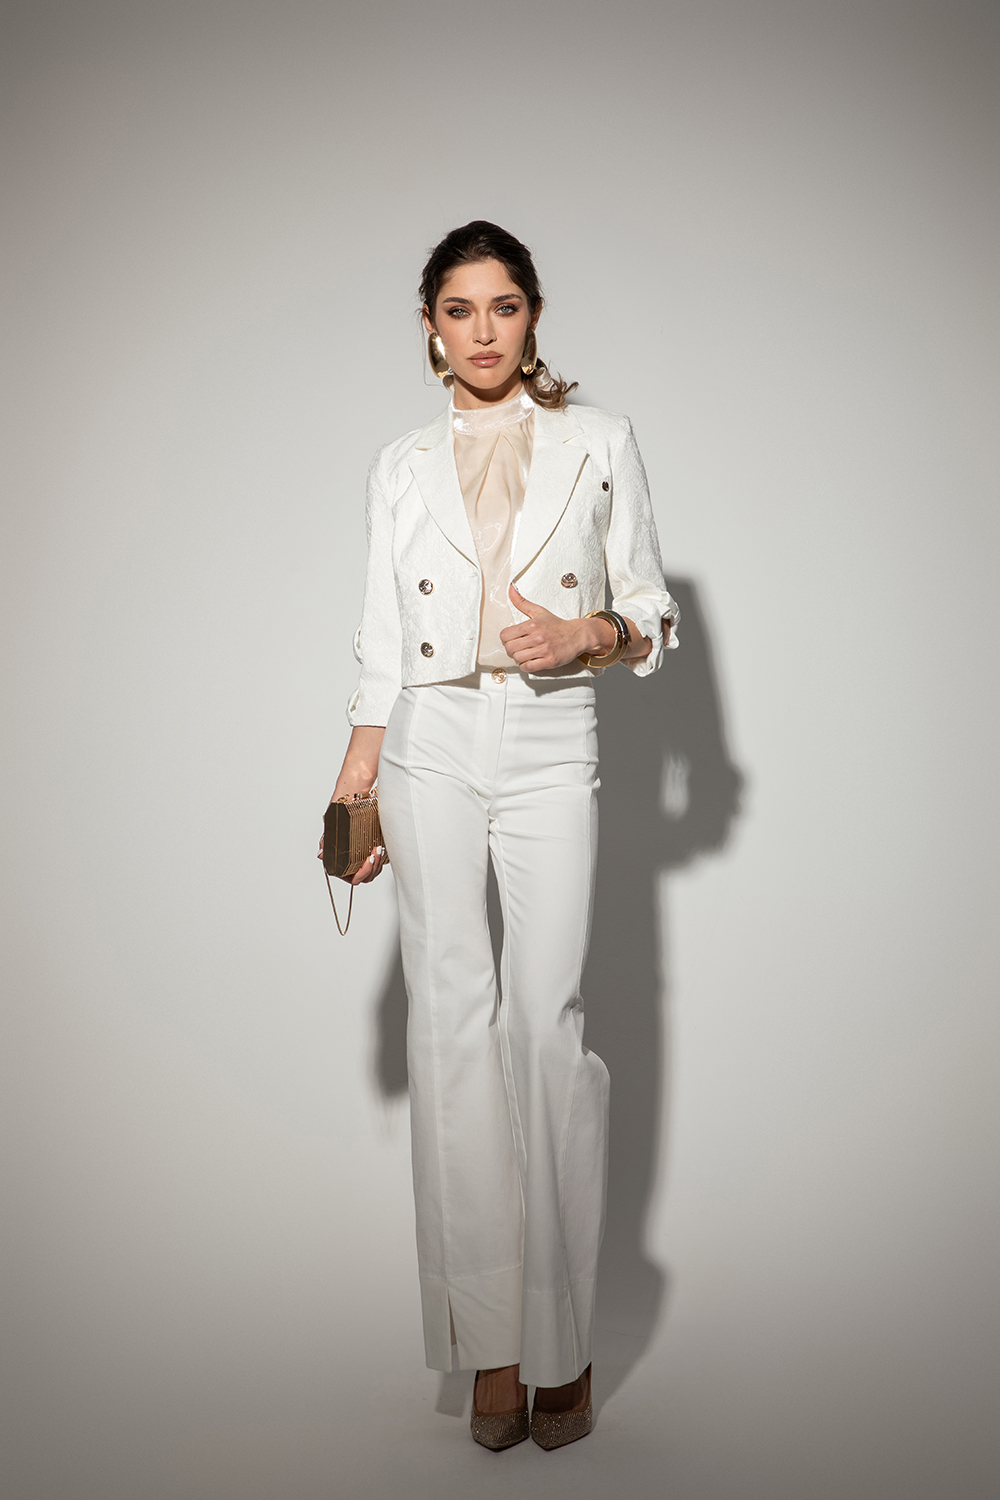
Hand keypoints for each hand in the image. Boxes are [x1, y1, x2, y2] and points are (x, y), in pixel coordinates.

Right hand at [318, 828, 386, 884]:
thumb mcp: (327, 839)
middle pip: (367, 877)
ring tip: (379, 850)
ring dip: (378, 862)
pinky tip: (381, 851)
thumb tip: (321, 854)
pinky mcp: (369, 863)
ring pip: (374, 873)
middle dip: (374, 866)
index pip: (355, 879)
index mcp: (342, 871)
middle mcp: (352, 872)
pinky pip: (377, 867)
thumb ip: (324, 847)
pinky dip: (380, 860)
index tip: (368, 859)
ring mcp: (361, 868)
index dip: (364, 872)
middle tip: (375, 853)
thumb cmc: (335, 836)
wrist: (342, 827)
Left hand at [500, 584, 615, 670]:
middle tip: (518, 648)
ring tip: (526, 654)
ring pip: (518, 658)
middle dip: (511, 649)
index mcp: (532, 624)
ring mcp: (544, 650)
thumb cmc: (557, 625)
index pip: (505, 635)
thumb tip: (510, 589)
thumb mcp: (539, 611)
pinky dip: (526, 666)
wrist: (577, 635)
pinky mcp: (550, 661)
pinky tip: (531, 661)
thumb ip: (522, 603)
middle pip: (510, 648)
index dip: (506, 638)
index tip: (512, 639)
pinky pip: (528, 667)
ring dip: (519, 658)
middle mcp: (537, 637)